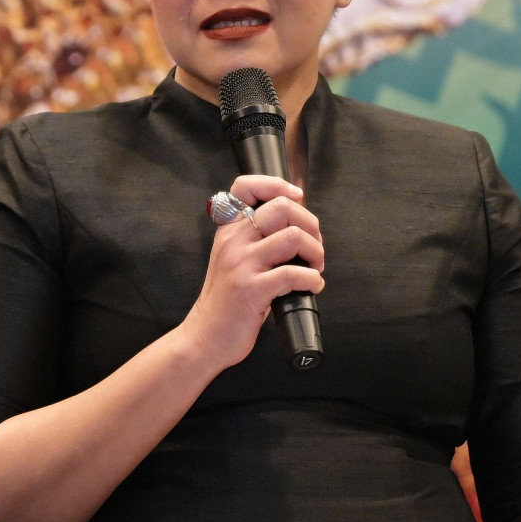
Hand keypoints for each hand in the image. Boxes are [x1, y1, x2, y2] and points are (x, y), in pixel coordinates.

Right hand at [178, 174, 324, 369]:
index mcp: (228, 231)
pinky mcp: (252, 289)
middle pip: (282, 207)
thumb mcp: (231, 260)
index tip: (297, 196)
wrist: (204, 337)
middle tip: (313, 247)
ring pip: (293, 236)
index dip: (276, 184)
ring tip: (315, 267)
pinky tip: (312, 287)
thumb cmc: (225, 301)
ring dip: (316, 252)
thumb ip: (254, 240)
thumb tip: (296, 227)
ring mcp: (242, 264)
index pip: (245, 186)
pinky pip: (295, 274)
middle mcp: (233, 241)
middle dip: (310, 225)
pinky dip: (313, 280)